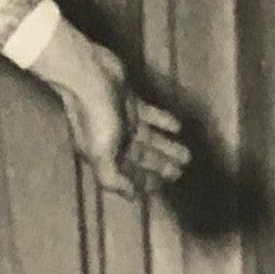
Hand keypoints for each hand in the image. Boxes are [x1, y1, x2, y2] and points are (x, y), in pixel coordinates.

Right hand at [28, 21, 189, 196]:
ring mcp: (122, 120)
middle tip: (181, 172)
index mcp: (105, 155)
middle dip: (160, 166)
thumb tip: (132, 197)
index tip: (163, 188)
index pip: (129, 174)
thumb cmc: (95, 116)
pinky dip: (164, 122)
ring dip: (167, 147)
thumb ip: (113, 178)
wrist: (88, 76)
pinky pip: (150, 115)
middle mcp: (113, 140)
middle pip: (141, 157)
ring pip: (148, 138)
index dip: (145, 182)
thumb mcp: (101, 153)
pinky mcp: (129, 101)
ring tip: (186, 154)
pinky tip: (177, 127)